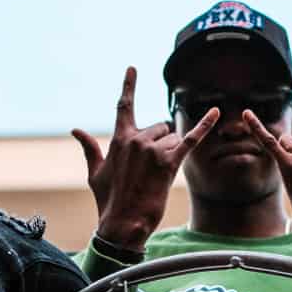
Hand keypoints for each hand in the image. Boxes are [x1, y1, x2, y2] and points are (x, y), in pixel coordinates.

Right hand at [71, 67, 219, 251]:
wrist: (122, 223)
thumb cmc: (108, 200)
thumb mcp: (95, 173)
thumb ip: (90, 148)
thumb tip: (75, 129)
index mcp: (119, 139)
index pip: (124, 106)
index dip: (129, 86)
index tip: (132, 68)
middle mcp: (136, 140)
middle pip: (158, 128)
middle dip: (159, 144)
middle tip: (150, 171)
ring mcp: (153, 150)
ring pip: (172, 139)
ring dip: (169, 154)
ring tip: (157, 177)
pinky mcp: (169, 163)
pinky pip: (190, 140)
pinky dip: (204, 126)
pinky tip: (216, 113)